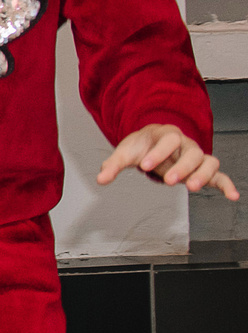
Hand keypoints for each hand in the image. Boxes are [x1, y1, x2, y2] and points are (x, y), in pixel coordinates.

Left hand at [99, 125, 239, 198]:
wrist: (152, 142)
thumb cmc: (142, 146)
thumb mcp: (126, 152)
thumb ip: (113, 164)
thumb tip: (100, 179)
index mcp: (167, 135)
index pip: (169, 140)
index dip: (158, 152)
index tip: (144, 166)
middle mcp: (186, 145)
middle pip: (191, 152)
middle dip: (181, 166)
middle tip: (168, 180)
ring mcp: (196, 157)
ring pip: (208, 162)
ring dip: (202, 174)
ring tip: (191, 188)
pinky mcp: (202, 171)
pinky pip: (219, 176)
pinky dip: (226, 185)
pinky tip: (232, 196)